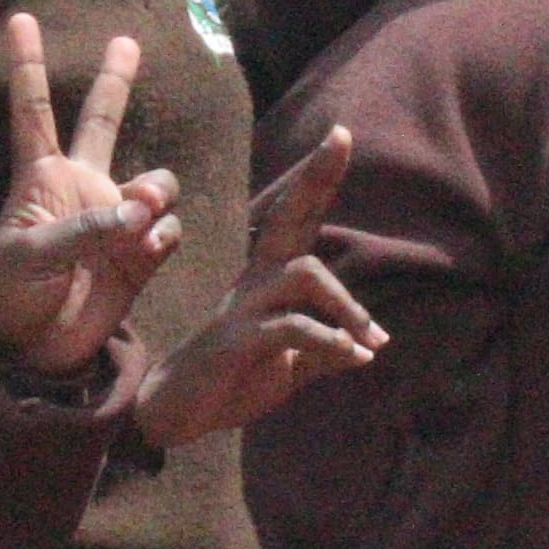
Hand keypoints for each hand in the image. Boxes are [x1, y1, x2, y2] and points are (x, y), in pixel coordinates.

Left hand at [0, 13, 183, 381]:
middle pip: (103, 122)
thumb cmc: (12, 295)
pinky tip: (145, 248)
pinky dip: (163, 234)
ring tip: (139, 214)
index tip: (18, 18)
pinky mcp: (139, 256)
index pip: (35, 111)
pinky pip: (168, 229)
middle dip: (116, 81)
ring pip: (155, 181)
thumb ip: (86, 228)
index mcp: (41, 179)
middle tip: (128, 39)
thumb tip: (140, 212)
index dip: (27, 66)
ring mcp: (114, 221)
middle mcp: (82, 189)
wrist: (31, 351)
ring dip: (155, 191)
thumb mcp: (32, 257)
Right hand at [134, 129, 386, 449]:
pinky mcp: (238, 339)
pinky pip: (292, 327)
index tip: (340, 135)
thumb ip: (325, 351)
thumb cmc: (234, 379)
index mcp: (268, 279)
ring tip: (371, 339)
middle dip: (316, 178)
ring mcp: (244, 307)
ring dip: (346, 306)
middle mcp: (255, 282)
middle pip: (288, 218)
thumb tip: (367, 350)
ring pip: (303, 274)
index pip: (295, 219)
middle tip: (341, 136)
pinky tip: (353, 356)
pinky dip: (330, 342)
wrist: (177, 413)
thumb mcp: (290, 365)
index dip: (316, 179)